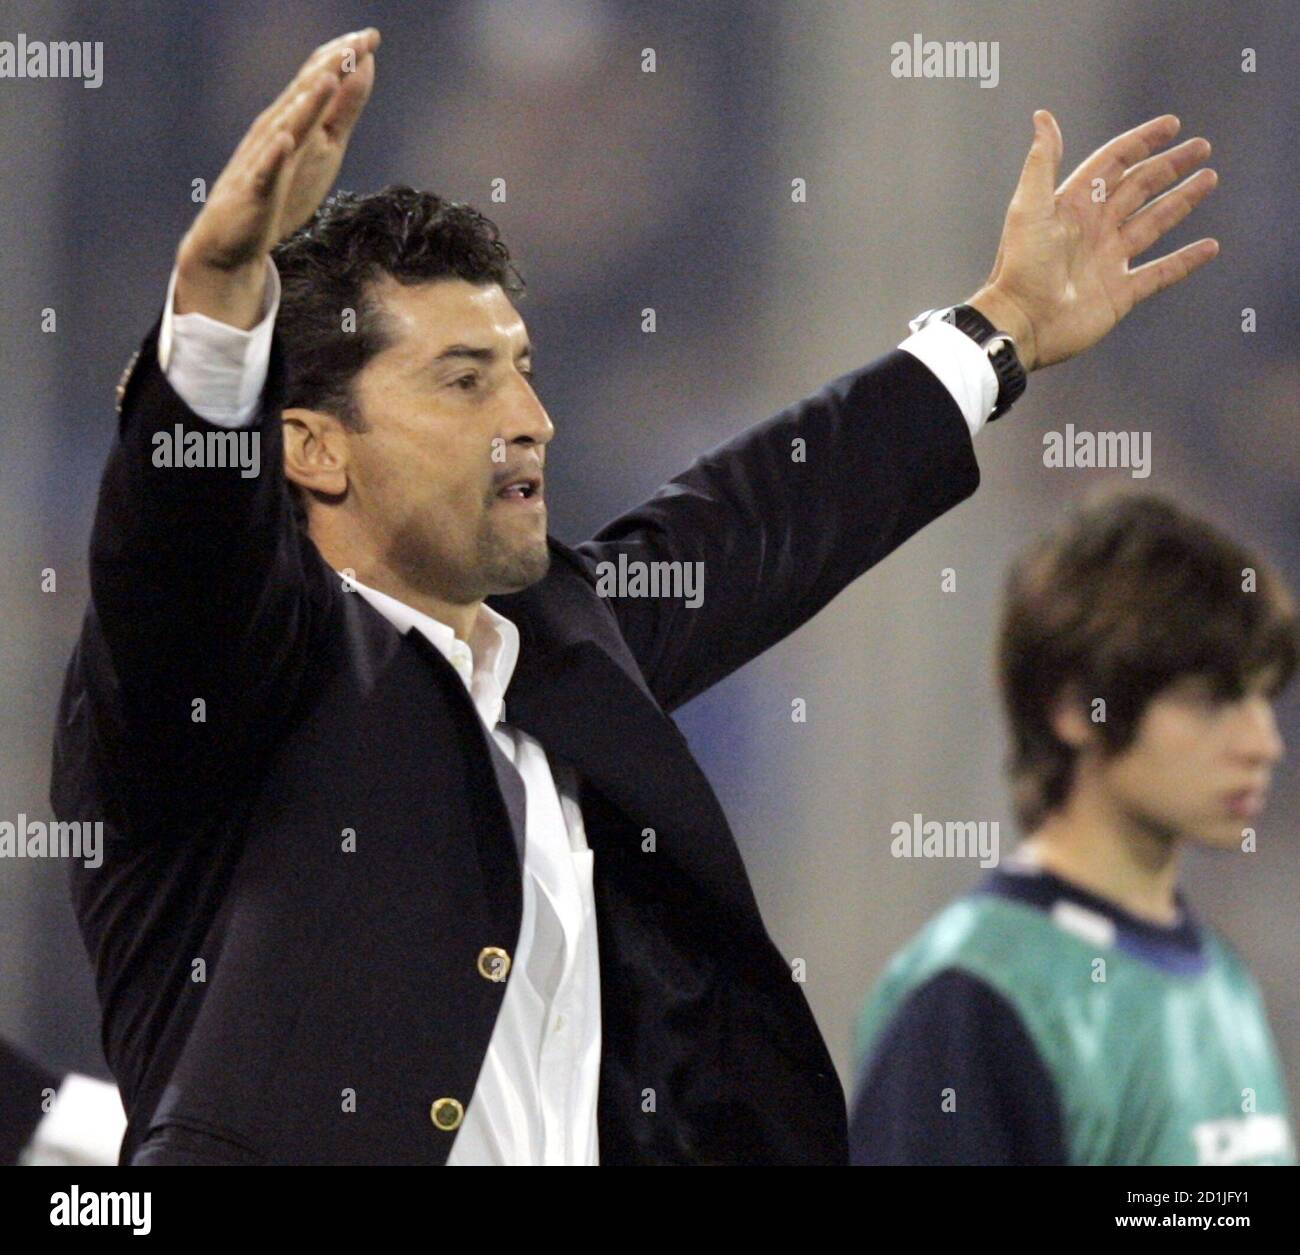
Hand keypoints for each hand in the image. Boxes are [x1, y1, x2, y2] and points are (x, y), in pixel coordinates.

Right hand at [174, 28, 380, 328]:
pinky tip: (286, 139)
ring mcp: (265, 159)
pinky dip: (275, 155)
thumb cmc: (280, 189)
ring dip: (307, 103)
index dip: (344, 58)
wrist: (231, 238)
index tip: (372, 35)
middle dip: (331, 68)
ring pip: (287, 126)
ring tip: (328, 79)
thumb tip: (361, 69)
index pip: (319, 79)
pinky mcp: (256, 192)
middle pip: (305, 94)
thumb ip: (341, 109)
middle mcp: (276, 130)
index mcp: (293, 118)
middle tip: (357, 41)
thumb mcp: (322, 146)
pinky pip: (266, 171)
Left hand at [967, 110, 1218, 371]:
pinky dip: (1185, 261)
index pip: (1113, 164)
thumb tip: (1043, 117)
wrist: (1021, 324)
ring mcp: (1108, 261)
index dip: (1140, 143)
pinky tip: (1209, 247)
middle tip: (1201, 148)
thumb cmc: (1019, 267)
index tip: (1170, 125)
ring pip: (1153, 224)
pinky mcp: (1119, 293)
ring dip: (1181, 202)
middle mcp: (1094, 230)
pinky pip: (1160, 274)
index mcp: (1073, 206)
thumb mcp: (1029, 208)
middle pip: (1139, 188)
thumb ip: (1042, 163)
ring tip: (1208, 179)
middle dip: (1169, 167)